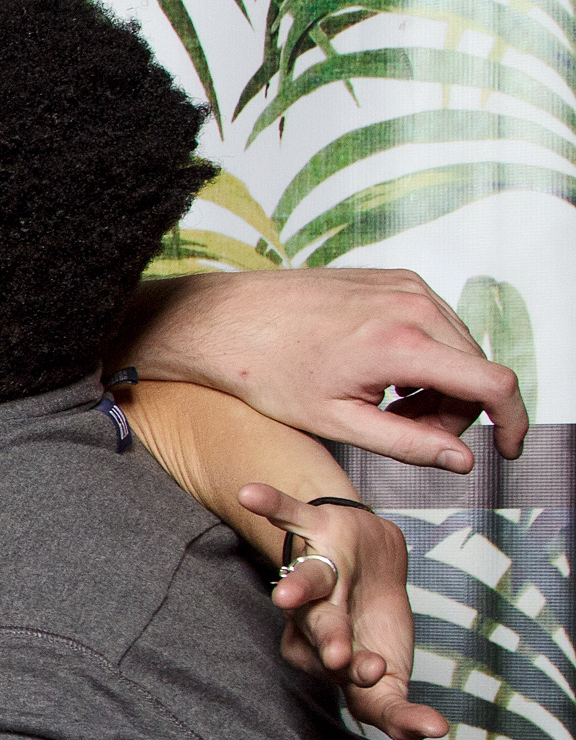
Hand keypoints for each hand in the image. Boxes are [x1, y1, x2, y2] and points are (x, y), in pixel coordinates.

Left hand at [126, 269, 527, 471]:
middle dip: (453, 411)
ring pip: (460, 348)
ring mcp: (407, 286)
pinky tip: (381, 374)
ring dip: (438, 385)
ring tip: (383, 404)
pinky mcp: (397, 278)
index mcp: (402, 344)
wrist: (225, 319)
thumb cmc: (268, 371)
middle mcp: (415, 305)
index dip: (514, 422)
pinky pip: (437, 324)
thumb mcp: (337, 422)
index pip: (494, 384)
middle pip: (477, 370)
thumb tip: (461, 460)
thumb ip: (406, 444)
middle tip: (403, 430)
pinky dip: (424, 357)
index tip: (508, 449)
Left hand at [239, 484, 444, 739]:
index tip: (384, 682)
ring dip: (298, 588)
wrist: (371, 558)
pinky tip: (248, 492)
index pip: (345, 671)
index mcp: (335, 647)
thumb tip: (431, 734)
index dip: (363, 679)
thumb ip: (397, 702)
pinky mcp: (318, 529)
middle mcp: (319, 612)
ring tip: (285, 597)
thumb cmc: (372, 620)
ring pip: (307, 580)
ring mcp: (317, 569)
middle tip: (338, 659)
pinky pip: (289, 515)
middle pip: (322, 629)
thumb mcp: (389, 660)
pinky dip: (271, 503)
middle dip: (329, 642)